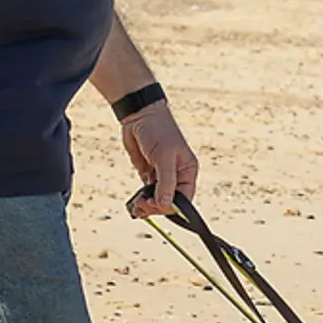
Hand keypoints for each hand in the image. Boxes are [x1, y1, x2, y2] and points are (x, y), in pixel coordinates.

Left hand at [120, 99, 197, 217]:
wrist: (139, 115)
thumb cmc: (158, 130)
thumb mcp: (164, 156)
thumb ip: (166, 182)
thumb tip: (166, 205)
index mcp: (187, 171)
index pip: (184, 198)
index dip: (171, 207)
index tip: (156, 206)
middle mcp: (176, 175)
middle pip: (170, 201)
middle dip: (157, 207)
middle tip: (143, 205)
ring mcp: (162, 175)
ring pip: (158, 199)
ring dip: (147, 206)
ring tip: (137, 206)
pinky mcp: (149, 174)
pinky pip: (147, 193)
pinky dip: (141, 199)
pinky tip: (135, 202)